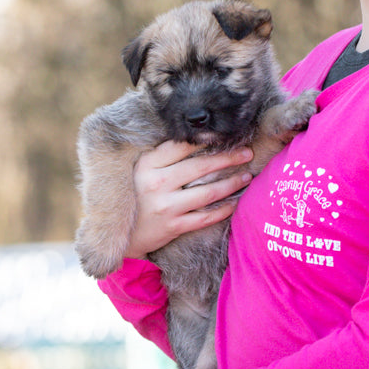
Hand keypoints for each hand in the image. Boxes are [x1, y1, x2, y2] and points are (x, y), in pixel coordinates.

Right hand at [126, 141, 252, 259]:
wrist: (120, 233)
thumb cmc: (134, 195)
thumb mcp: (139, 170)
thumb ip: (162, 156)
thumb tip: (197, 137)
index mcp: (147, 164)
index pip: (183, 146)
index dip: (207, 140)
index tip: (226, 135)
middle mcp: (156, 183)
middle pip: (201, 166)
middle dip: (229, 158)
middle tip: (247, 152)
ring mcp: (166, 207)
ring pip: (208, 192)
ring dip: (232, 183)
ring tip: (247, 176)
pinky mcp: (173, 227)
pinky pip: (205, 217)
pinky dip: (223, 210)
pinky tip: (235, 203)